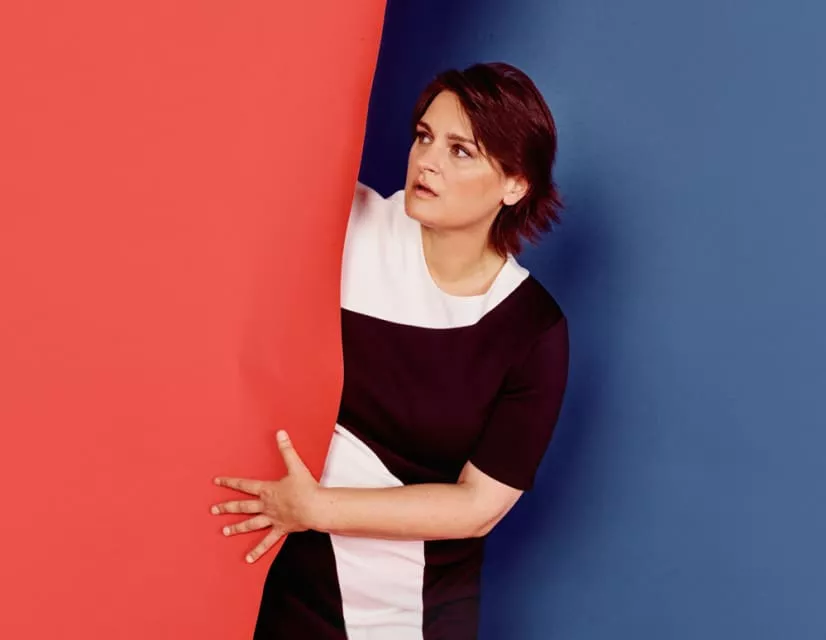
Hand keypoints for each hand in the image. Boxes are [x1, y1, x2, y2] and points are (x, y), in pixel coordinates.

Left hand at [211, 430, 318, 563]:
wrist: (315, 508)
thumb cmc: (306, 488)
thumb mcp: (295, 466)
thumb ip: (287, 449)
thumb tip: (280, 433)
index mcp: (268, 490)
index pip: (244, 484)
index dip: (229, 482)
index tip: (216, 481)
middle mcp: (266, 505)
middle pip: (242, 506)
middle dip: (227, 507)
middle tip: (213, 510)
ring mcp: (272, 519)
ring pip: (250, 523)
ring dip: (237, 527)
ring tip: (225, 531)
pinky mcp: (281, 529)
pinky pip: (267, 542)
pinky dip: (257, 551)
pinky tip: (248, 559)